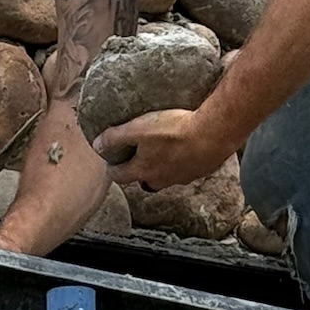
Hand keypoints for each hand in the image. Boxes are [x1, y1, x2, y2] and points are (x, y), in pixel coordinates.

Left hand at [93, 108, 227, 192]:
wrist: (212, 135)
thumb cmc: (174, 131)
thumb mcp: (138, 129)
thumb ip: (116, 137)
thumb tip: (97, 145)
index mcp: (144, 170)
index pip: (121, 176)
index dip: (112, 169)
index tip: (110, 163)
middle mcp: (161, 179)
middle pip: (143, 180)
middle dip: (137, 172)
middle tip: (135, 157)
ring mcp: (181, 177)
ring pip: (164, 177)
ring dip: (159, 167)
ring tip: (160, 150)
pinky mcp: (197, 170)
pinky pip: (183, 170)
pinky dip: (179, 162)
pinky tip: (183, 147)